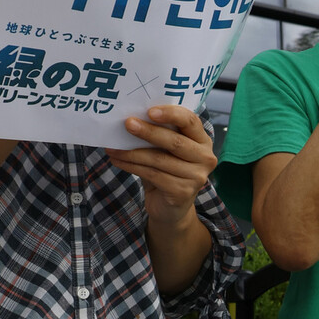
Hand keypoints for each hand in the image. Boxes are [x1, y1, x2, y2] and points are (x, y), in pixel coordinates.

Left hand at [106, 105, 215, 226]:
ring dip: (132, 152)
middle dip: (148, 132)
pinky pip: (153, 175)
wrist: (170, 208)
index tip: (150, 111)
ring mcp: (197, 177)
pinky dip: (132, 167)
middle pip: (175, 141)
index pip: (191, 121)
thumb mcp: (167, 151)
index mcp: (203, 141)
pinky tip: (118, 161)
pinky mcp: (183, 192)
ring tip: (113, 147)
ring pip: (160, 159)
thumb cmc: (167, 171)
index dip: (171, 114)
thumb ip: (160, 136)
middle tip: (127, 124)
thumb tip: (131, 119)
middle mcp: (205, 158)